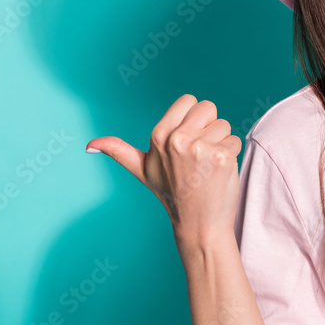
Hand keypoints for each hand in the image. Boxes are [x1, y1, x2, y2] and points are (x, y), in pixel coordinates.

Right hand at [85, 94, 242, 247]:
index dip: (192, 119)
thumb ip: (119, 151)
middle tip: (198, 155)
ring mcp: (200, 148)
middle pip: (208, 107)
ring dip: (221, 142)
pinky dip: (231, 154)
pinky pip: (234, 139)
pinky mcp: (222, 156)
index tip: (187, 141)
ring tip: (208, 165)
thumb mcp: (142, 170)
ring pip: (224, 123)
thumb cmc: (172, 194)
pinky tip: (219, 172)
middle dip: (208, 127)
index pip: (189, 100)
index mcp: (158, 135)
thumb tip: (89, 146)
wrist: (198, 224)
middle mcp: (177, 139)